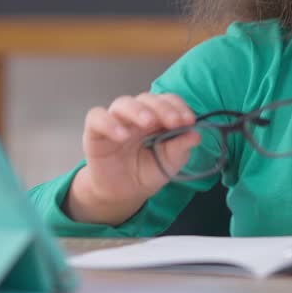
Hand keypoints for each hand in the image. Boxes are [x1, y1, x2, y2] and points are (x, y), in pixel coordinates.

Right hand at [65, 92, 201, 224]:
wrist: (123, 193)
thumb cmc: (147, 172)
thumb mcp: (169, 164)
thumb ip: (181, 148)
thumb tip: (196, 134)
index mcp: (157, 118)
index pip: (167, 101)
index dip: (178, 107)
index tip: (189, 120)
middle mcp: (136, 115)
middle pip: (147, 99)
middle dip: (163, 108)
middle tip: (174, 121)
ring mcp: (115, 121)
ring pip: (123, 103)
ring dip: (138, 110)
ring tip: (148, 123)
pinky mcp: (95, 132)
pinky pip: (97, 118)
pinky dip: (109, 122)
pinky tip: (122, 135)